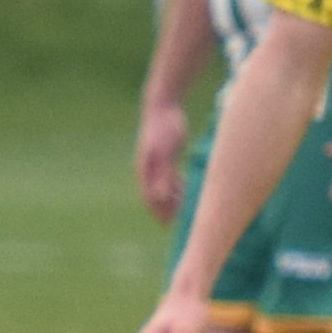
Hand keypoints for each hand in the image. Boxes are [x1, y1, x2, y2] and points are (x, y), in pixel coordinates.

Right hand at [134, 101, 191, 223]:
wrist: (162, 106)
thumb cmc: (164, 129)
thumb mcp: (166, 153)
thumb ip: (164, 175)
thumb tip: (161, 196)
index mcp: (145, 170)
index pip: (150, 198)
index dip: (159, 213)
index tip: (168, 226)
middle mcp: (147, 169)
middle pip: (155, 196)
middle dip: (165, 210)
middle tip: (178, 224)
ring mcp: (154, 163)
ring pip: (162, 187)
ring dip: (171, 200)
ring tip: (184, 211)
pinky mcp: (163, 157)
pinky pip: (167, 177)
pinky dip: (175, 187)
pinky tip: (185, 192)